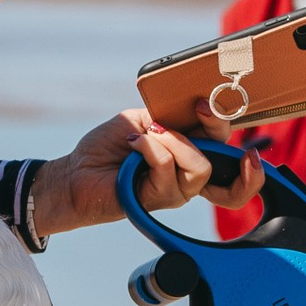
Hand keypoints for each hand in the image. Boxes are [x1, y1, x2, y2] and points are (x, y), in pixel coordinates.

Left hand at [32, 108, 260, 239]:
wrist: (77, 171)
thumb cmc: (108, 146)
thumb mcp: (145, 120)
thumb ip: (173, 117)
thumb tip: (197, 110)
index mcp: (190, 153)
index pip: (226, 149)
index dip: (228, 129)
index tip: (213, 106)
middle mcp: (189, 175)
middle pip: (223, 160)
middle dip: (216, 129)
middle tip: (200, 109)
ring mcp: (177, 190)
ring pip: (200, 167)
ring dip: (174, 141)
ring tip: (149, 133)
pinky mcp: (159, 199)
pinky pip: (167, 168)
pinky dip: (149, 147)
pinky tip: (132, 142)